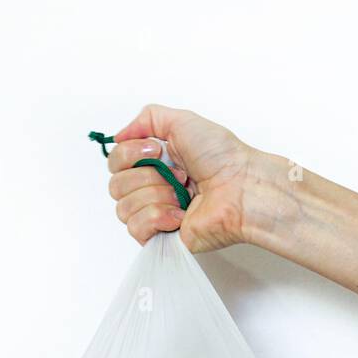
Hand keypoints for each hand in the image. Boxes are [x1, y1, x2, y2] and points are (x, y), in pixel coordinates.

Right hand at [107, 105, 263, 251]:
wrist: (241, 187)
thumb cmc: (222, 157)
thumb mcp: (182, 121)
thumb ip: (146, 119)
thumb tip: (118, 136)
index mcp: (155, 163)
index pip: (115, 162)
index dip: (130, 154)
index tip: (158, 150)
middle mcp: (153, 189)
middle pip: (115, 185)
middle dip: (146, 176)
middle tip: (178, 175)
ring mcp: (157, 215)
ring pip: (123, 207)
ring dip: (154, 195)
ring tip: (182, 194)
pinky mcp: (163, 238)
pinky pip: (135, 228)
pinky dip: (156, 217)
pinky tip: (179, 215)